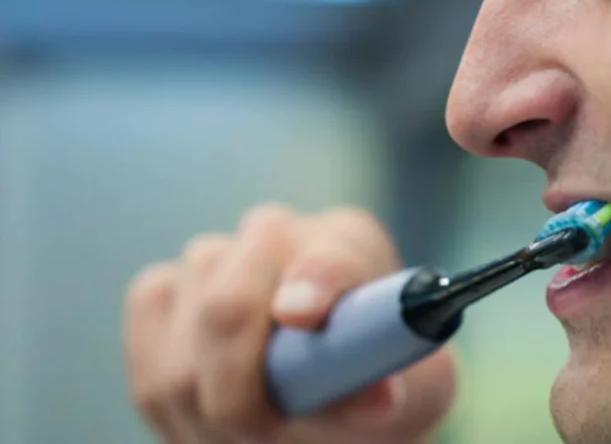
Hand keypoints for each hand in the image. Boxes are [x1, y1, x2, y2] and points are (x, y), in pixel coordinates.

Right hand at [122, 204, 456, 443]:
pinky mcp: (159, 298)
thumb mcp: (414, 391)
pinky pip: (148, 361)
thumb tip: (378, 396)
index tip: (301, 315)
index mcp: (348, 241)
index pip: (329, 255)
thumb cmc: (376, 381)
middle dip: (241, 391)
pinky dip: (174, 407)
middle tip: (268, 433)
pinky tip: (212, 416)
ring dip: (212, 413)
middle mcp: (273, 235)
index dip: (313, 282)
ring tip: (256, 433)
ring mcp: (210, 261)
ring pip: (182, 353)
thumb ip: (394, 386)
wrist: (337, 385)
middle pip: (229, 304)